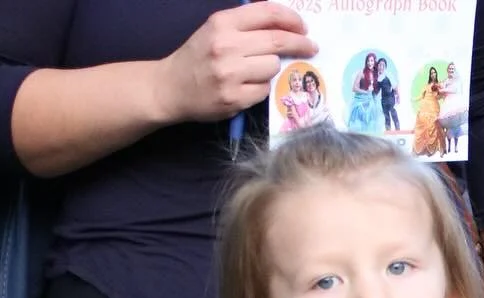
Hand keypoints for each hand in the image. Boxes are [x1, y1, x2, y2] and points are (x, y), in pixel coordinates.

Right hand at [152, 3, 316, 125]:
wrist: (172, 87)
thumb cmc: (198, 57)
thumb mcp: (216, 30)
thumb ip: (245, 24)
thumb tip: (283, 24)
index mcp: (222, 22)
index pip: (267, 13)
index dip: (291, 19)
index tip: (304, 27)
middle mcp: (226, 45)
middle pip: (277, 41)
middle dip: (300, 44)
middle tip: (311, 48)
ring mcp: (230, 73)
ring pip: (273, 66)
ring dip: (273, 69)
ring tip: (257, 71)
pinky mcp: (234, 98)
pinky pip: (264, 90)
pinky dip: (262, 88)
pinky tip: (248, 87)